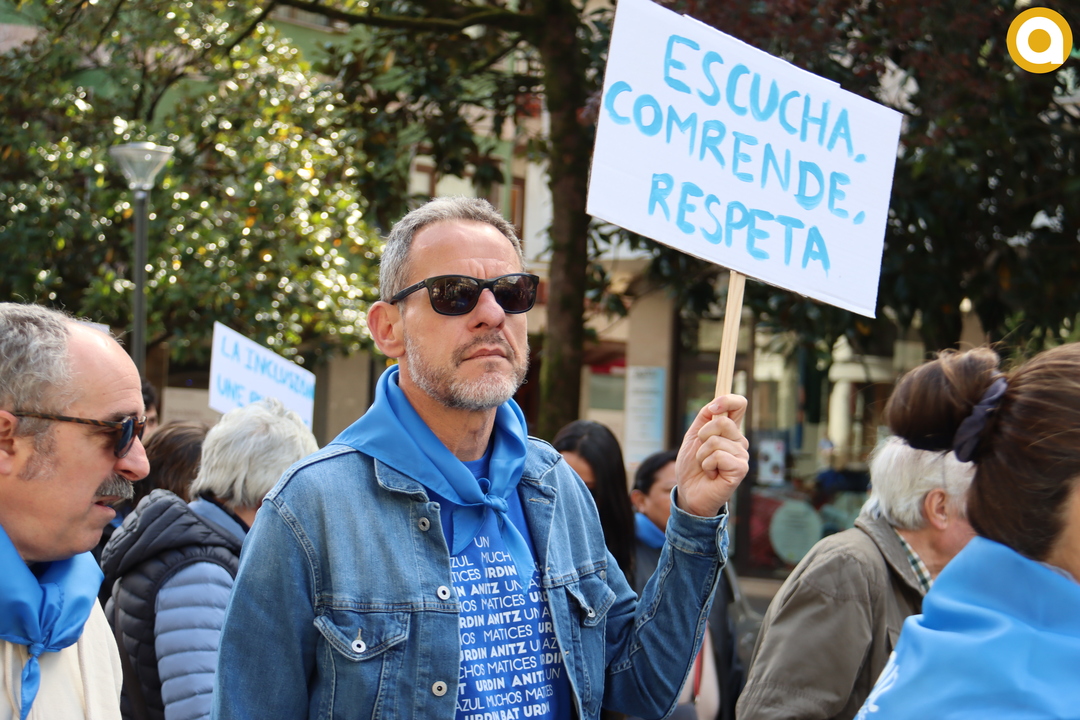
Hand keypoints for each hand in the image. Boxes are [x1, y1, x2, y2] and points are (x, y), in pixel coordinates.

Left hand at [675, 395, 749, 516]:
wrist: (689, 492)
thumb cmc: (692, 466)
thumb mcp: (693, 437)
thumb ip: (704, 418)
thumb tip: (714, 404)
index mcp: (729, 431)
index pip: (739, 405)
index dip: (727, 400)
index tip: (713, 408)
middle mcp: (739, 441)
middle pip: (722, 422)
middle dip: (703, 436)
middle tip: (701, 452)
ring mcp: (742, 455)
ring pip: (716, 441)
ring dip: (702, 455)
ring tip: (706, 466)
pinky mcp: (741, 469)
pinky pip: (718, 456)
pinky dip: (707, 465)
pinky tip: (711, 474)